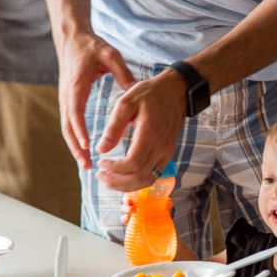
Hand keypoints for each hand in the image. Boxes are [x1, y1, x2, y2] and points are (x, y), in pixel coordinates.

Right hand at [57, 32, 135, 169]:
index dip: (80, 129)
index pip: (75, 111)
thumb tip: (135, 89)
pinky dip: (74, 139)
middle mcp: (67, 94)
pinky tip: (83, 151)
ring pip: (66, 127)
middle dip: (75, 147)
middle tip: (87, 165)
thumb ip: (122, 71)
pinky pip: (69, 123)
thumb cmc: (91, 46)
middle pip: (67, 126)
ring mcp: (65, 98)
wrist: (72, 38)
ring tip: (85, 165)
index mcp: (77, 84)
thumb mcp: (110, 54)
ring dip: (74, 147)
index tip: (87, 145)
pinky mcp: (67, 101)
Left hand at [95, 69, 187, 191]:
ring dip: (127, 185)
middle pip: (139, 177)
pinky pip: (153, 175)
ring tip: (109, 181)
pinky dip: (137, 181)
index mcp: (150, 134)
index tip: (101, 162)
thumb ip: (113, 127)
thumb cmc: (150, 94)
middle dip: (117, 181)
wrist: (176, 91)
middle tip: (100, 175)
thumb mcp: (126, 103)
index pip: (132, 163)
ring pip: (147, 180)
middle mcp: (161, 148)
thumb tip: (101, 149)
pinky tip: (124, 177)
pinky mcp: (167, 154)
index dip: (114, 168)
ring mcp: (166, 153)